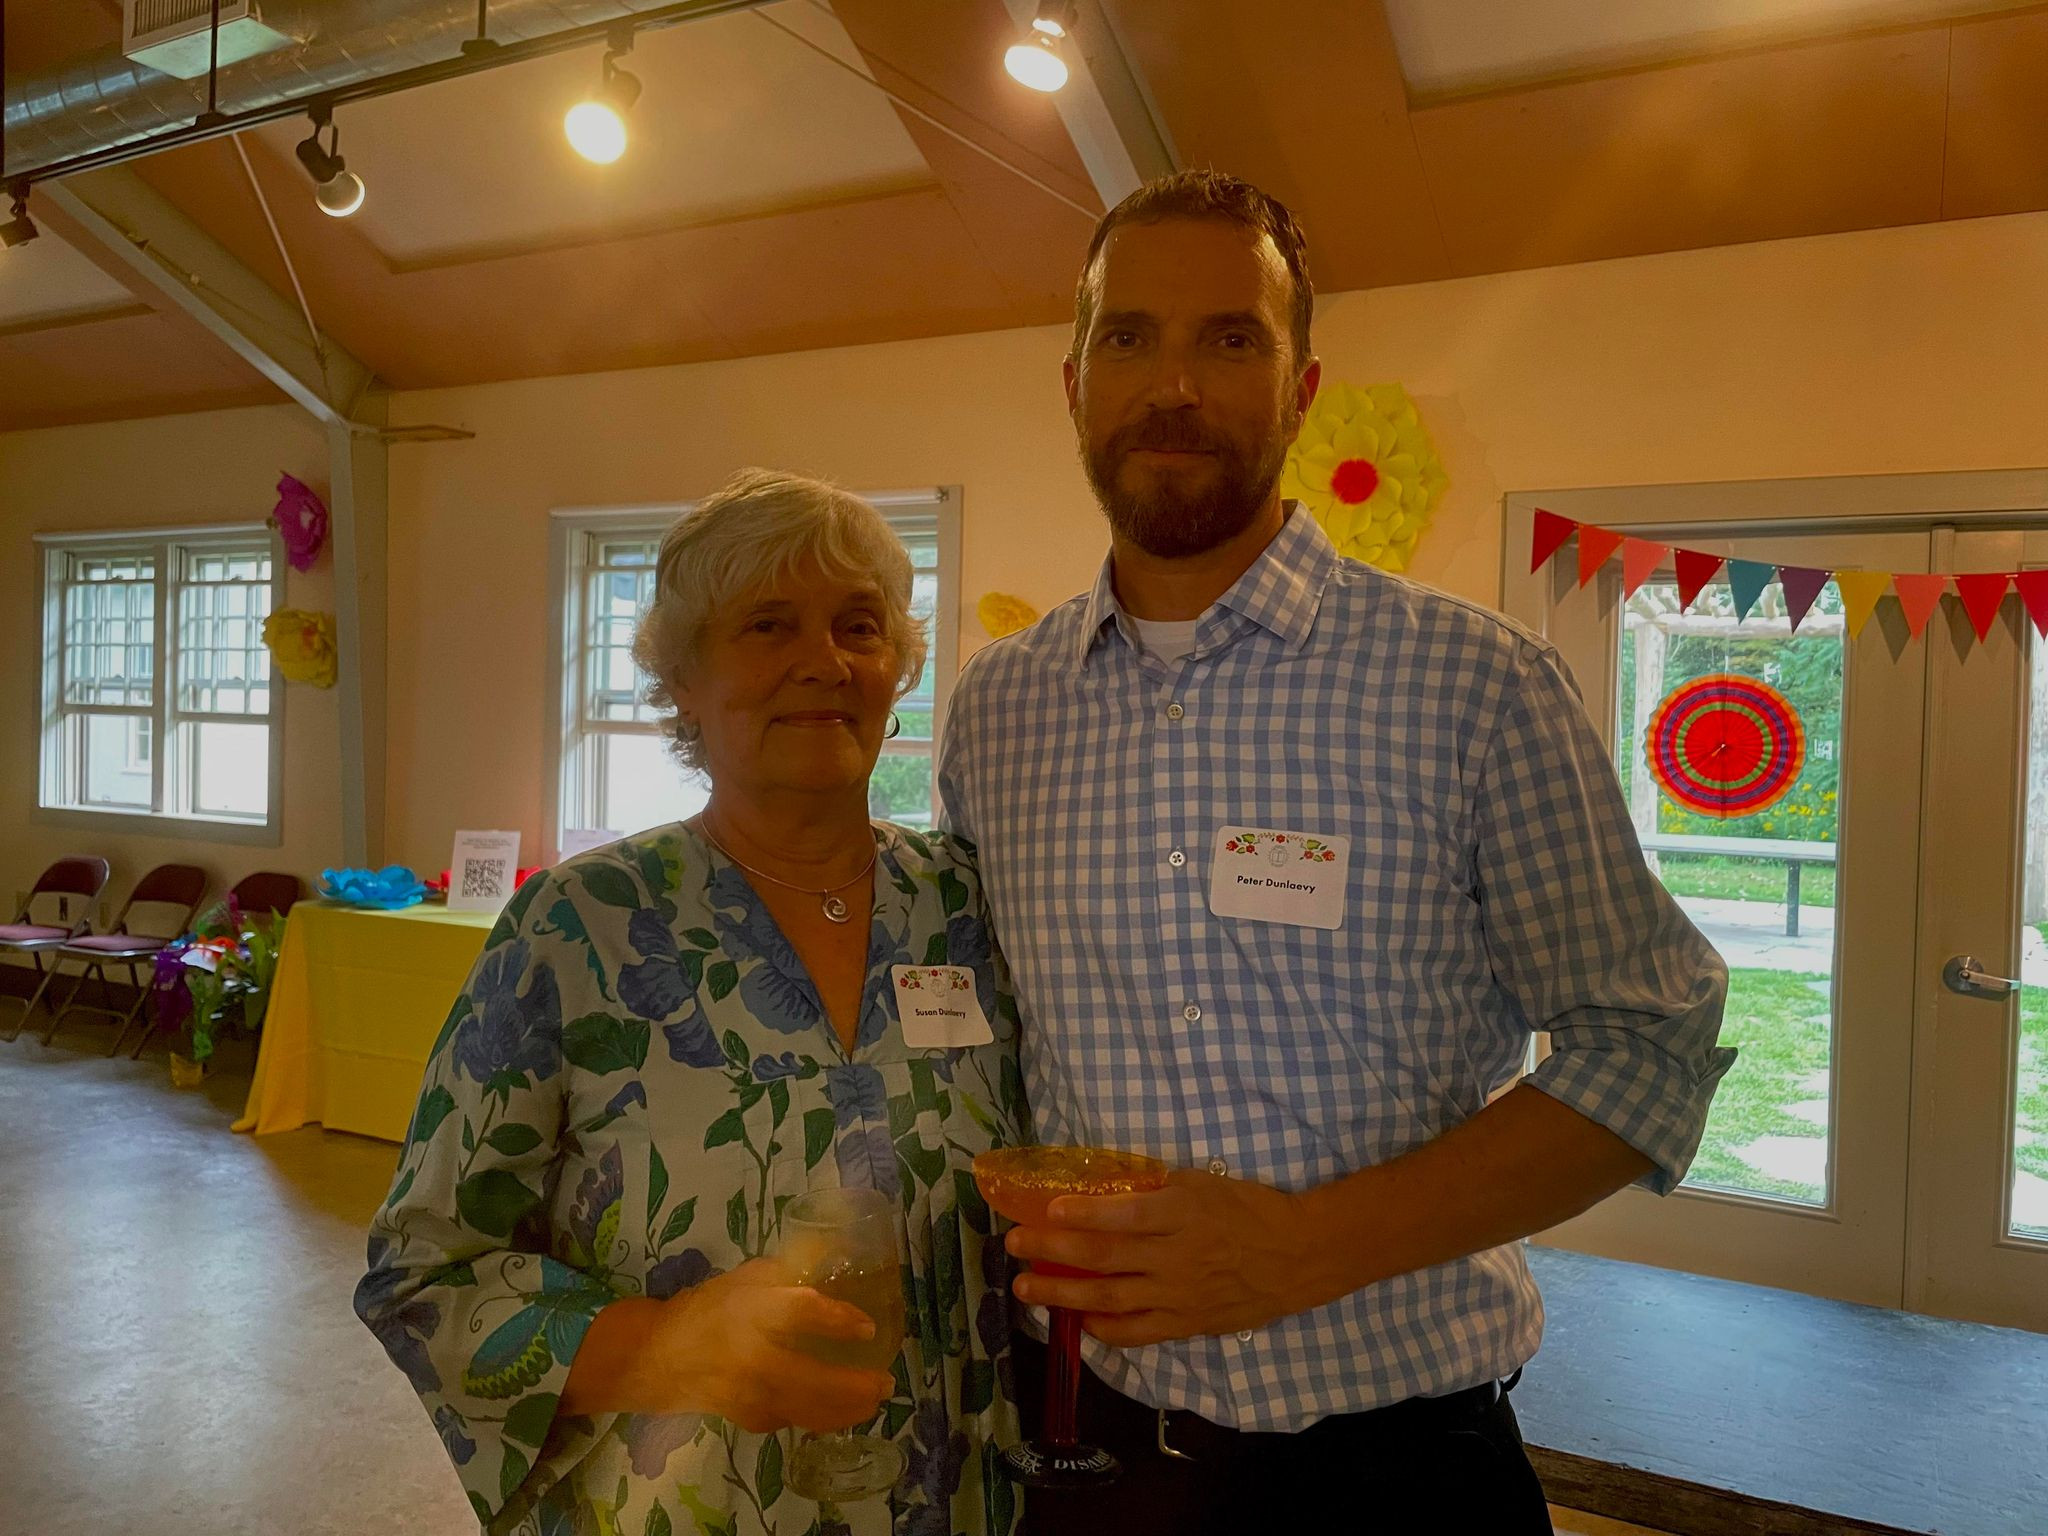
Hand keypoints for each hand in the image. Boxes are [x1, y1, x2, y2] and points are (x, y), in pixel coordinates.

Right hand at [653, 1258, 894, 1432]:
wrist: (657, 1357)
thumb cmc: (707, 1310)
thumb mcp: (747, 1277)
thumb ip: (790, 1269)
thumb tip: (834, 1253)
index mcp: (752, 1311)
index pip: (801, 1313)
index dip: (838, 1320)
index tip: (868, 1328)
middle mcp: (754, 1357)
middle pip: (814, 1380)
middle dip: (857, 1386)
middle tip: (887, 1383)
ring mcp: (751, 1394)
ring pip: (808, 1411)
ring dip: (847, 1410)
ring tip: (874, 1402)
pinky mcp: (749, 1418)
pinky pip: (794, 1420)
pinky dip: (821, 1417)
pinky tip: (839, 1411)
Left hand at [1004, 1169, 1318, 1347]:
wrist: (1295, 1255)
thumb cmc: (1246, 1208)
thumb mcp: (1202, 1183)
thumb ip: (1154, 1190)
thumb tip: (1102, 1191)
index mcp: (1181, 1212)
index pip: (1123, 1215)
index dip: (1082, 1214)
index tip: (1045, 1210)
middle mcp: (1175, 1256)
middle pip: (1103, 1257)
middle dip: (1052, 1252)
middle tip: (1014, 1246)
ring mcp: (1178, 1294)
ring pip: (1110, 1298)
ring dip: (1062, 1296)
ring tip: (1025, 1291)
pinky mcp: (1186, 1323)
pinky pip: (1137, 1332)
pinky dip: (1105, 1329)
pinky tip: (1079, 1322)